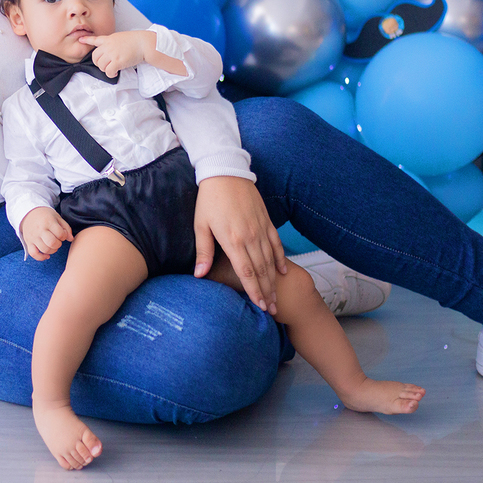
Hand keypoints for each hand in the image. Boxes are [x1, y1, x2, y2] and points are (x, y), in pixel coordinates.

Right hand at [20, 207, 73, 260]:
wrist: (29, 213)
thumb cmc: (46, 215)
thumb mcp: (57, 217)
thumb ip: (66, 228)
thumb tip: (71, 239)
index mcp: (48, 222)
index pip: (60, 234)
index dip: (64, 236)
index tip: (62, 234)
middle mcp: (40, 230)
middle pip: (52, 243)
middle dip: (58, 244)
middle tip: (58, 240)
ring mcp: (33, 237)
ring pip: (44, 249)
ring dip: (52, 250)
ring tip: (53, 246)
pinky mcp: (28, 242)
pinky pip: (34, 254)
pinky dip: (41, 257)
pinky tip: (47, 255)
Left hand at [80, 31, 148, 77]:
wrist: (144, 43)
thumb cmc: (137, 41)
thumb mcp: (122, 37)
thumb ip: (114, 42)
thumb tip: (111, 51)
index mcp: (109, 39)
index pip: (96, 39)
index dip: (87, 40)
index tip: (81, 40)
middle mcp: (108, 46)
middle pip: (95, 57)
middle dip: (99, 63)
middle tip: (106, 66)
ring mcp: (112, 53)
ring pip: (100, 65)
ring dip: (106, 70)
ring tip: (113, 69)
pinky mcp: (117, 61)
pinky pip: (108, 71)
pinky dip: (111, 74)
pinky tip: (116, 73)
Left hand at [192, 176, 287, 314]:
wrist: (226, 171)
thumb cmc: (209, 199)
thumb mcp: (201, 225)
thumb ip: (204, 251)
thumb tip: (200, 275)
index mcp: (233, 240)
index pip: (246, 273)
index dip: (254, 291)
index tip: (260, 306)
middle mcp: (250, 237)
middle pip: (261, 271)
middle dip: (267, 292)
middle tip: (272, 310)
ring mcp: (260, 229)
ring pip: (270, 260)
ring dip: (274, 280)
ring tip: (277, 297)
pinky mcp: (266, 221)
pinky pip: (276, 243)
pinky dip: (280, 258)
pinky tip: (282, 272)